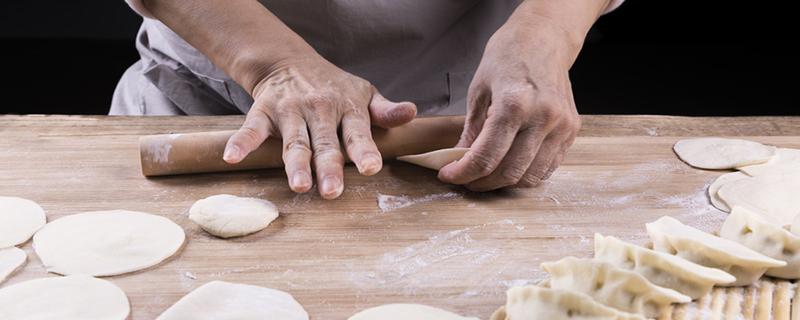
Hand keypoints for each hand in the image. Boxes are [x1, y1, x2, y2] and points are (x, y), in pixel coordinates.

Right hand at [223, 55, 416, 198]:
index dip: (364, 150)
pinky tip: (233, 157)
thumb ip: (385, 111)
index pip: (358, 132)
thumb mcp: (364, 93)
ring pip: (293, 142)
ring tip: (299, 186)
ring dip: (295, 164)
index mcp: (347, 108)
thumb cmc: (334, 87)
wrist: (289, 62)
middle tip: (333, 191)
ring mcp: (290, 112)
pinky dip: (241, 143)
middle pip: (325, 143)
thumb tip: (411, 113)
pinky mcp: (263, 113)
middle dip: (328, 167)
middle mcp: (319, 109)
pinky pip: (251, 130)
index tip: (370, 168)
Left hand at [438, 21, 581, 190]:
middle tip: (464, 178)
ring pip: (530, 176)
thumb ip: (471, 130)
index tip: (448, 175)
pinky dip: (525, 173)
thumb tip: (459, 160)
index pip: (486, 157)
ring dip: (503, 182)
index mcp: (514, 104)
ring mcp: (561, 126)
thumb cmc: (508, 57)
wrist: (544, 38)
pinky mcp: (572, 131)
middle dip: (481, 183)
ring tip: (485, 174)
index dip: (463, 173)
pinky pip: (547, 167)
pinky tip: (508, 164)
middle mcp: (543, 118)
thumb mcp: (479, 90)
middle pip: (509, 172)